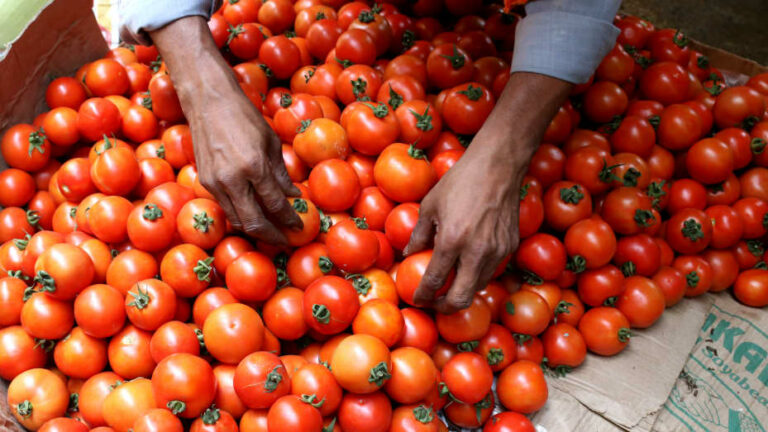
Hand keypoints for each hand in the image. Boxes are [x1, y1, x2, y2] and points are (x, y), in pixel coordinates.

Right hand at [150, 16, 301, 243]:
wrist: (208, 102)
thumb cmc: (244, 116)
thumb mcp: (271, 142)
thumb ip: (281, 173)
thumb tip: (293, 196)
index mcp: (254, 166)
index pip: (275, 204)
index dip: (289, 219)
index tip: (299, 226)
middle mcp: (233, 179)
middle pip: (254, 222)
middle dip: (272, 236)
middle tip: (286, 241)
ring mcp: (216, 183)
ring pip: (237, 220)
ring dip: (255, 230)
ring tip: (272, 233)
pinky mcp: (205, 182)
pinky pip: (226, 208)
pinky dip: (241, 217)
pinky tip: (254, 217)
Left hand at [404, 129, 526, 313]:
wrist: (498, 166)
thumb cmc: (460, 181)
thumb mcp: (430, 205)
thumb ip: (419, 234)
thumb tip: (408, 254)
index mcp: (452, 240)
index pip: (434, 281)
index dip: (423, 296)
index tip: (417, 299)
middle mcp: (476, 252)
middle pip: (461, 298)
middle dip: (444, 307)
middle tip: (434, 302)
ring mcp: (497, 251)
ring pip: (478, 286)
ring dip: (462, 290)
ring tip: (450, 284)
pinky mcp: (510, 246)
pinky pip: (491, 270)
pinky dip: (477, 273)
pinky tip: (467, 263)